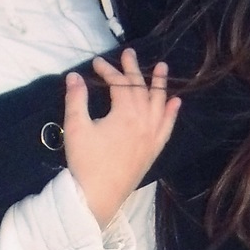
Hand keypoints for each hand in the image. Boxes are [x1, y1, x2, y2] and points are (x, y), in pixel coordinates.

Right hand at [62, 50, 179, 228]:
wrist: (98, 196)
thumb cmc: (86, 162)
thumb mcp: (76, 128)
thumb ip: (76, 99)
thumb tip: (74, 76)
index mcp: (125, 114)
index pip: (119, 84)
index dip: (107, 70)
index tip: (95, 63)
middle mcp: (144, 122)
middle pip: (140, 89)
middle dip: (133, 69)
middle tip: (129, 53)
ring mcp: (151, 136)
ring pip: (159, 104)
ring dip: (160, 85)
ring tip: (162, 68)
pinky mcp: (153, 150)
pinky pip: (167, 128)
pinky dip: (171, 114)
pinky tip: (175, 103)